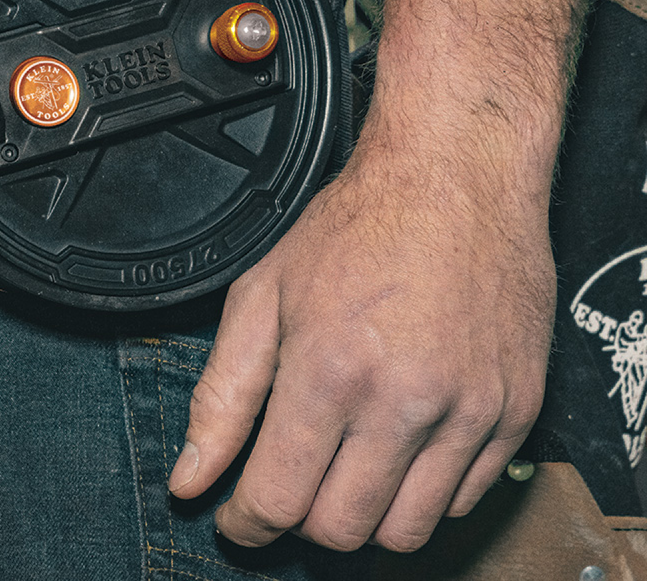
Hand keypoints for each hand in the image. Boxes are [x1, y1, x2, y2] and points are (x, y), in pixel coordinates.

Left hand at [167, 117, 555, 552]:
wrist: (456, 177)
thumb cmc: (357, 225)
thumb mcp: (264, 294)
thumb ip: (222, 396)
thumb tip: (190, 480)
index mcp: (330, 370)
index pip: (279, 502)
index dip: (247, 521)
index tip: (241, 516)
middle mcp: (404, 401)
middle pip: (341, 530)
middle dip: (302, 517)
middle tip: (295, 477)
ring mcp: (469, 411)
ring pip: (406, 531)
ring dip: (364, 512)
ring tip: (348, 461)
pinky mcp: (516, 412)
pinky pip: (466, 500)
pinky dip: (425, 490)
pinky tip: (402, 442)